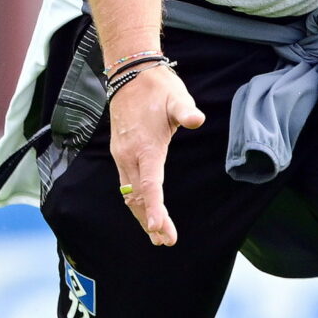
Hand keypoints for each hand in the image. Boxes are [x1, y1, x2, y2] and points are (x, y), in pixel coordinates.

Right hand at [109, 64, 203, 246]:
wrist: (130, 75)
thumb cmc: (158, 88)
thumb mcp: (177, 98)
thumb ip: (186, 111)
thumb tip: (196, 119)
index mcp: (145, 148)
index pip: (149, 184)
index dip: (154, 208)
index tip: (158, 228)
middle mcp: (129, 156)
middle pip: (138, 197)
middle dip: (151, 221)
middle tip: (166, 241)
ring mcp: (122, 156)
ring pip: (129, 194)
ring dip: (142, 215)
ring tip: (158, 236)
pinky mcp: (121, 153)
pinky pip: (126, 184)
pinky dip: (136, 202)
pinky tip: (144, 211)